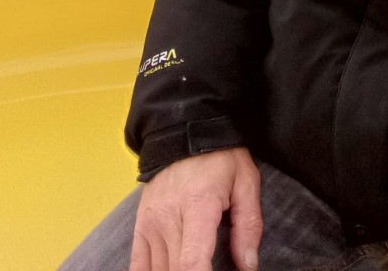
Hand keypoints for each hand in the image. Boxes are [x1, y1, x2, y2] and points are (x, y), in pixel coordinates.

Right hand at [129, 147, 262, 270]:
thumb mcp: (246, 182)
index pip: (191, 262)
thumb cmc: (220, 157)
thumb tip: (248, 265)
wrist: (185, 130)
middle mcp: (169, 217)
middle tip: (211, 269)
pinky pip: (138, 266)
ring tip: (195, 269)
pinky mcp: (140, 226)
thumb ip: (249, 226)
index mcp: (198, 206)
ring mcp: (151, 223)